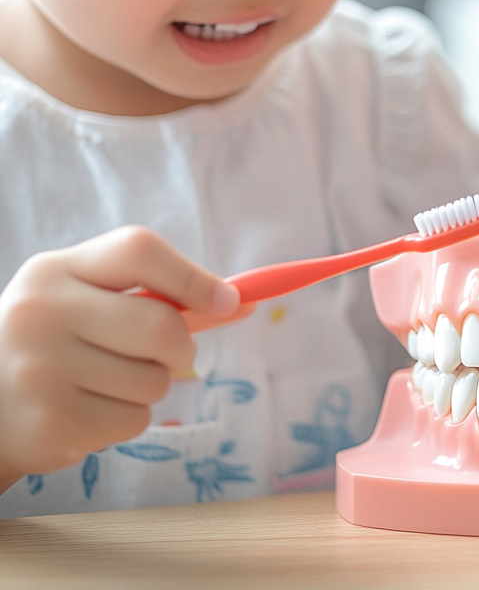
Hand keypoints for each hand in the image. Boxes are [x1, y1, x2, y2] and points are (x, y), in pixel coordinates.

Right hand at [0, 226, 242, 491]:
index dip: (193, 276)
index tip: (229, 301)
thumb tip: (242, 301)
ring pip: (154, 381)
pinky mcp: (48, 423)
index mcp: (55, 270)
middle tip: (168, 355)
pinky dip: (127, 419)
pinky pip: (134, 420)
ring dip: (151, 387)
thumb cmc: (59, 341)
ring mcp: (39, 370)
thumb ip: (160, 294)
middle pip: (161, 325)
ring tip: (107, 383)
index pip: (139, 251)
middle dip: (181, 347)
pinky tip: (90, 410)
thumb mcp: (91, 301)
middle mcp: (40, 313)